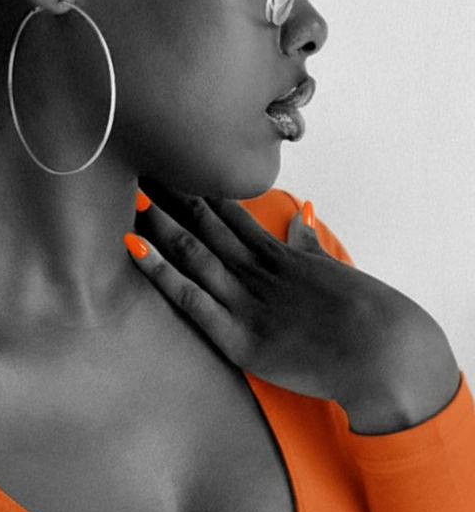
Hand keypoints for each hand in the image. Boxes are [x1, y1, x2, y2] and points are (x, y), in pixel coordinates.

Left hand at [129, 178, 454, 418]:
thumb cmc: (366, 313)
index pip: (226, 208)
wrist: (384, 353)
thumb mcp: (333, 268)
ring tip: (127, 193)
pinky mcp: (240, 337)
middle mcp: (258, 268)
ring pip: (193, 250)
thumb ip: (309, 243)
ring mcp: (246, 301)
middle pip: (204, 219)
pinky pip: (191, 299)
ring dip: (158, 221)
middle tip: (136, 160)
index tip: (169, 158)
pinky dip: (161, 273)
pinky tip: (134, 248)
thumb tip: (302, 217)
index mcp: (278, 253)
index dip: (194, 183)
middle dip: (168, 192)